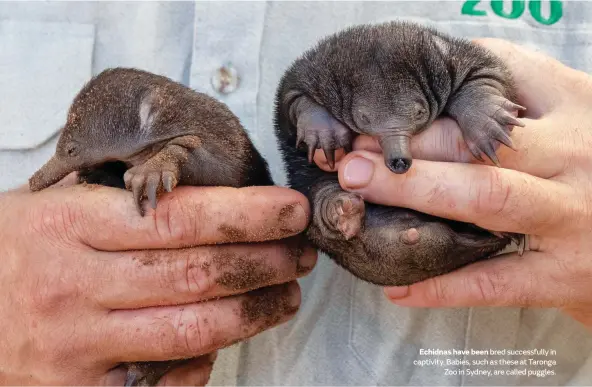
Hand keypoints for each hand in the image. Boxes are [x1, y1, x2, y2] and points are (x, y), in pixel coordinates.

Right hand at [0, 178, 314, 384]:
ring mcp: (75, 344)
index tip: (290, 210)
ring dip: (253, 311)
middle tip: (300, 253)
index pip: (179, 217)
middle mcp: (71, 284)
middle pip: (197, 274)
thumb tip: (214, 209)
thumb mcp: (54, 206)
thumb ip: (125, 207)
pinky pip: (163, 382)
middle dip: (266, 262)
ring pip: (190, 330)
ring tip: (285, 293)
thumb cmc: (11, 251)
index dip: (247, 214)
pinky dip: (205, 361)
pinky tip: (225, 339)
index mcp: (68, 225)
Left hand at [316, 38, 591, 328]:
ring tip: (360, 187)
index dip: (435, 98)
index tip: (383, 111)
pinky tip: (398, 286)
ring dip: (415, 190)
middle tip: (354, 151)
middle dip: (412, 144)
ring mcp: (569, 217)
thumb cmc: (588, 170)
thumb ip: (519, 93)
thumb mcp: (570, 117)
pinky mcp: (562, 274)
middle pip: (482, 141)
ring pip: (485, 196)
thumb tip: (451, 71)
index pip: (501, 84)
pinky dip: (440, 285)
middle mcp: (574, 157)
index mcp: (576, 108)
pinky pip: (492, 280)